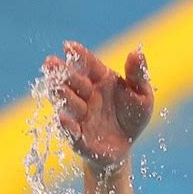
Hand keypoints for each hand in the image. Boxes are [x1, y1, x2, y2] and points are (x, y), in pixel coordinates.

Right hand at [43, 41, 153, 172]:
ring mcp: (82, 117)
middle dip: (61, 73)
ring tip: (55, 87)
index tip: (68, 46)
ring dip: (61, 95)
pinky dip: (67, 127)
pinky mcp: (80, 139)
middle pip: (73, 83)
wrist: (126, 146)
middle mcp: (87, 97)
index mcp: (101, 80)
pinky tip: (63, 119)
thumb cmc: (132, 117)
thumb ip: (138, 75)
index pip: (88, 65)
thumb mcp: (142, 96)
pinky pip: (73, 134)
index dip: (79, 55)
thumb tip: (136, 52)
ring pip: (69, 105)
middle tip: (50, 63)